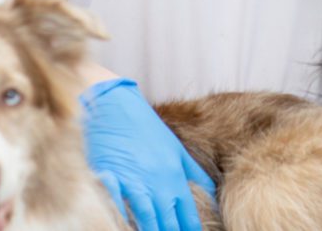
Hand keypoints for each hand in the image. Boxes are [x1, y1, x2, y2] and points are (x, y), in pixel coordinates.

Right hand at [81, 78, 215, 230]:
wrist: (114, 104)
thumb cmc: (145, 127)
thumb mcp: (175, 148)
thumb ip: (194, 172)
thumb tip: (212, 191)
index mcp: (174, 175)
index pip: (188, 216)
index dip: (190, 230)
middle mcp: (157, 182)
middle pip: (168, 223)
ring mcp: (133, 181)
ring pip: (146, 220)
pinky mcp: (110, 178)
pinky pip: (118, 207)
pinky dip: (121, 219)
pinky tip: (123, 227)